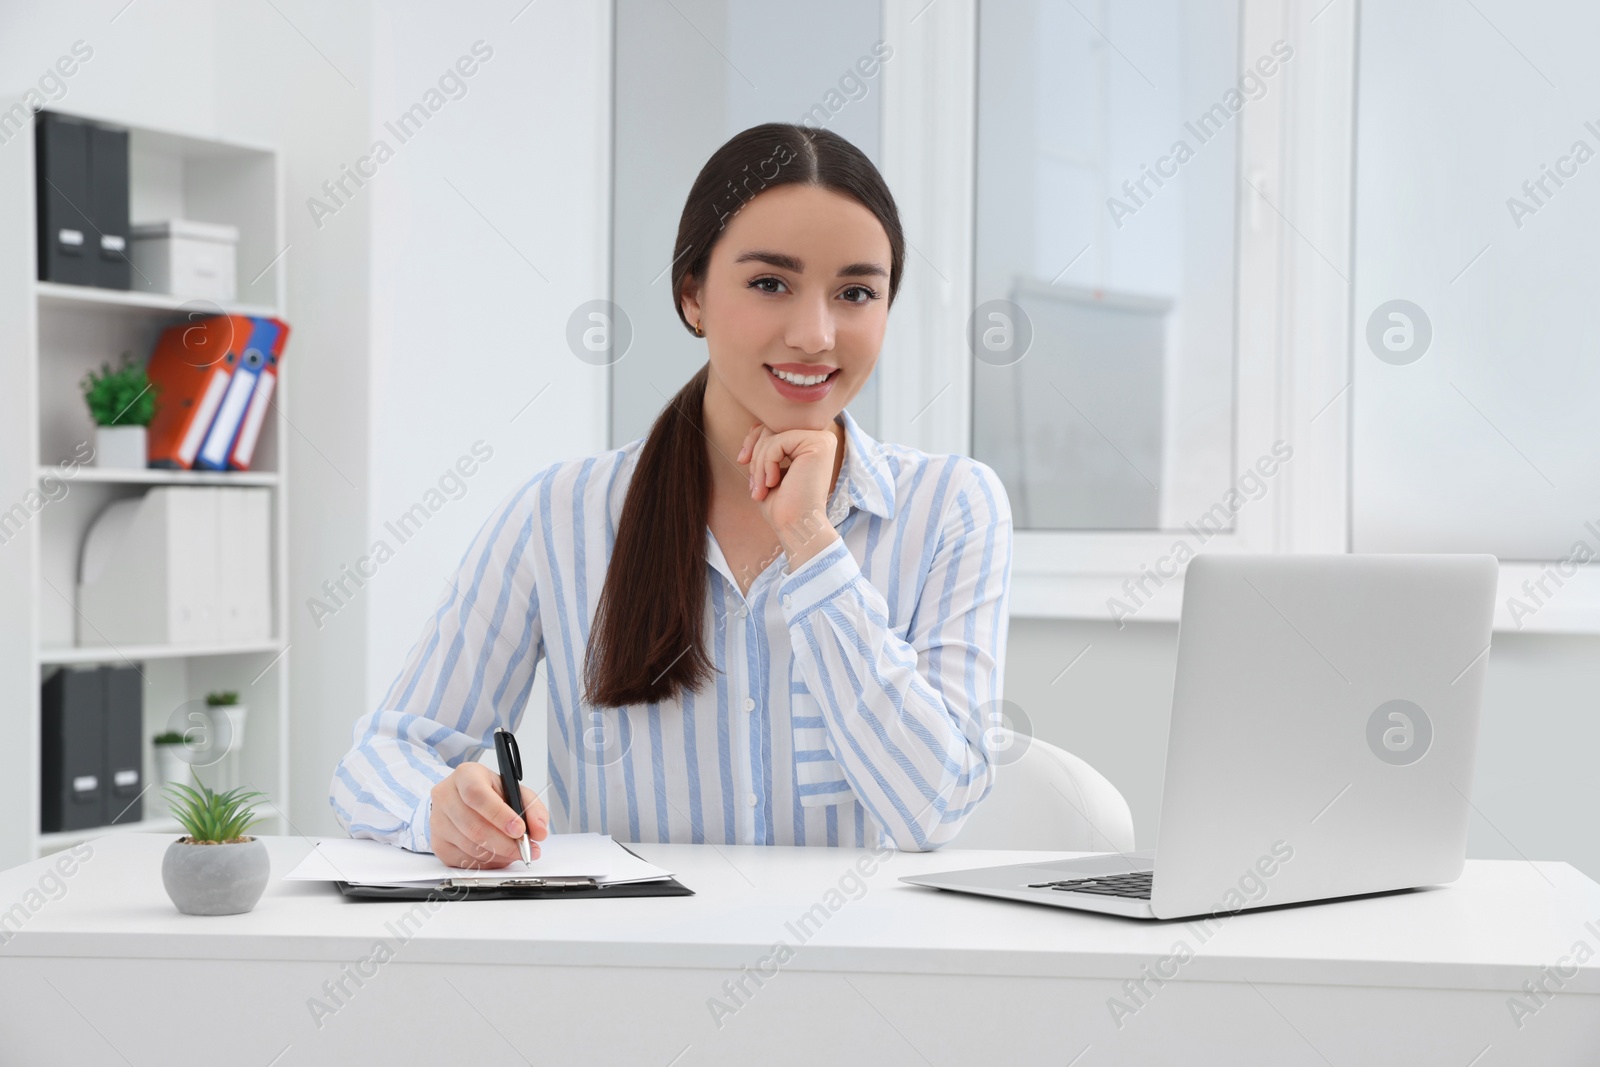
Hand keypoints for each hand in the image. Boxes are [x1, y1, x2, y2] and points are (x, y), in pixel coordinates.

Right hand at [429, 761, 548, 868]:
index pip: (477, 795)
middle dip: (505, 843)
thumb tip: (539, 831)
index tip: (520, 830)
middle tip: (525, 849)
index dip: (500, 815)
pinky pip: (462, 861)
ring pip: (469, 847)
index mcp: (465, 775)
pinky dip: (486, 863)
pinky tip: (498, 857)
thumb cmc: (490, 793)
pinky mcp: (437, 843)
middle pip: (473, 826)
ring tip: (514, 853)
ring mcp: (437, 821)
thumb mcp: (514, 791)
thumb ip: (532, 808)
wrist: (463, 798)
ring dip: (498, 855)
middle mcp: (445, 796)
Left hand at [737, 422, 840, 567]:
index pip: (774, 426)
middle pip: (772, 427)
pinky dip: (766, 464)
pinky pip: (777, 442)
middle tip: (753, 483)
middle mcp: (821, 437)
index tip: (742, 461)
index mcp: (811, 442)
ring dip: (758, 464)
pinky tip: (772, 483)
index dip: (753, 441)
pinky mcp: (818, 444)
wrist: (796, 526)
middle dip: (754, 453)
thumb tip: (754, 426)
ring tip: (760, 488)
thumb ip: (766, 446)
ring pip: (772, 435)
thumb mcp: (769, 469)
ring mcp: (822, 439)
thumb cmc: (783, 504)